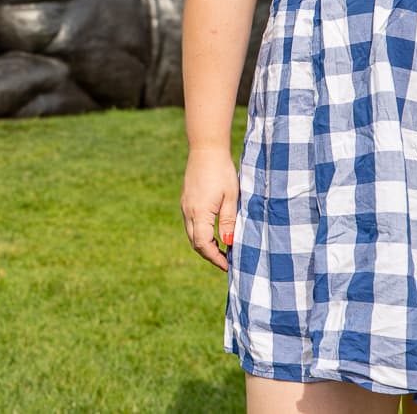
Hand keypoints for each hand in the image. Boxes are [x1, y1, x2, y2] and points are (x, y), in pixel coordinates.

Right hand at [181, 147, 239, 270]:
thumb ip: (228, 222)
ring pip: (192, 235)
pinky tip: (214, 233)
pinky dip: (201, 234)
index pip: (204, 245)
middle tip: (227, 261)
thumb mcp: (231, 197)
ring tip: (222, 249)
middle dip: (210, 255)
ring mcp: (185, 206)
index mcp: (200, 212)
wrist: (206, 149)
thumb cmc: (222, 172)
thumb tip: (228, 244)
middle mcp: (189, 211)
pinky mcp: (186, 201)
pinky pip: (191, 224)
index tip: (229, 266)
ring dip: (205, 245)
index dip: (215, 258)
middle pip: (195, 243)